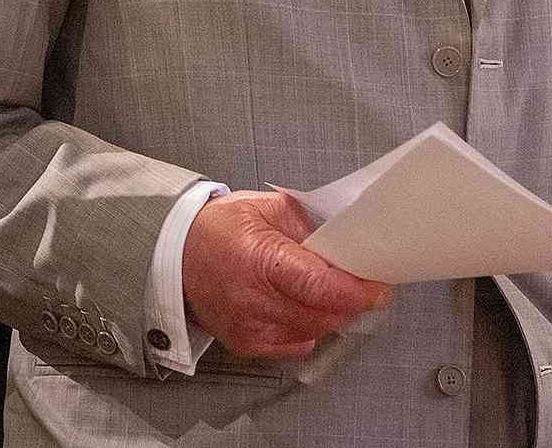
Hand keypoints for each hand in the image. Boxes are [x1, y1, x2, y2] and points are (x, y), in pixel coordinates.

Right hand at [180, 189, 390, 359]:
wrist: (173, 254)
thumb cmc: (219, 227)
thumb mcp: (267, 208)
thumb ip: (309, 226)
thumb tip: (346, 244)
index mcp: (261, 258)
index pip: (323, 287)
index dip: (358, 291)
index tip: (378, 287)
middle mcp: (254, 299)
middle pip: (325, 314)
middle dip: (347, 301)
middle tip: (353, 283)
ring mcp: (250, 326)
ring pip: (315, 331)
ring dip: (327, 314)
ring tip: (318, 290)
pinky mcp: (246, 344)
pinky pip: (296, 344)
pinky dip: (305, 327)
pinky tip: (295, 306)